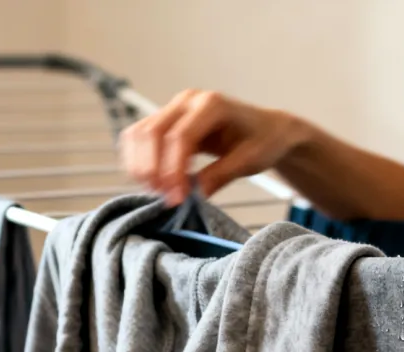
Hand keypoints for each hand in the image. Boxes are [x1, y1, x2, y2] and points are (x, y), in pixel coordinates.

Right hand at [119, 89, 303, 204]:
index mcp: (212, 104)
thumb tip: (195, 194)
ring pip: (140, 134)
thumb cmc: (262, 140)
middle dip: (153, 169)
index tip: (178, 197)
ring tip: (157, 192)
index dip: (174, 169)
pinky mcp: (165, 120)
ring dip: (141, 166)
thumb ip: (221, 175)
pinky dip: (139, 161)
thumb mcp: (249, 160)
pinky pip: (140, 137)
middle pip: (153, 132)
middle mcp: (188, 101)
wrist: (265, 129)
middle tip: (165, 198)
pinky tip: (152, 182)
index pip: (181, 136)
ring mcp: (173, 108)